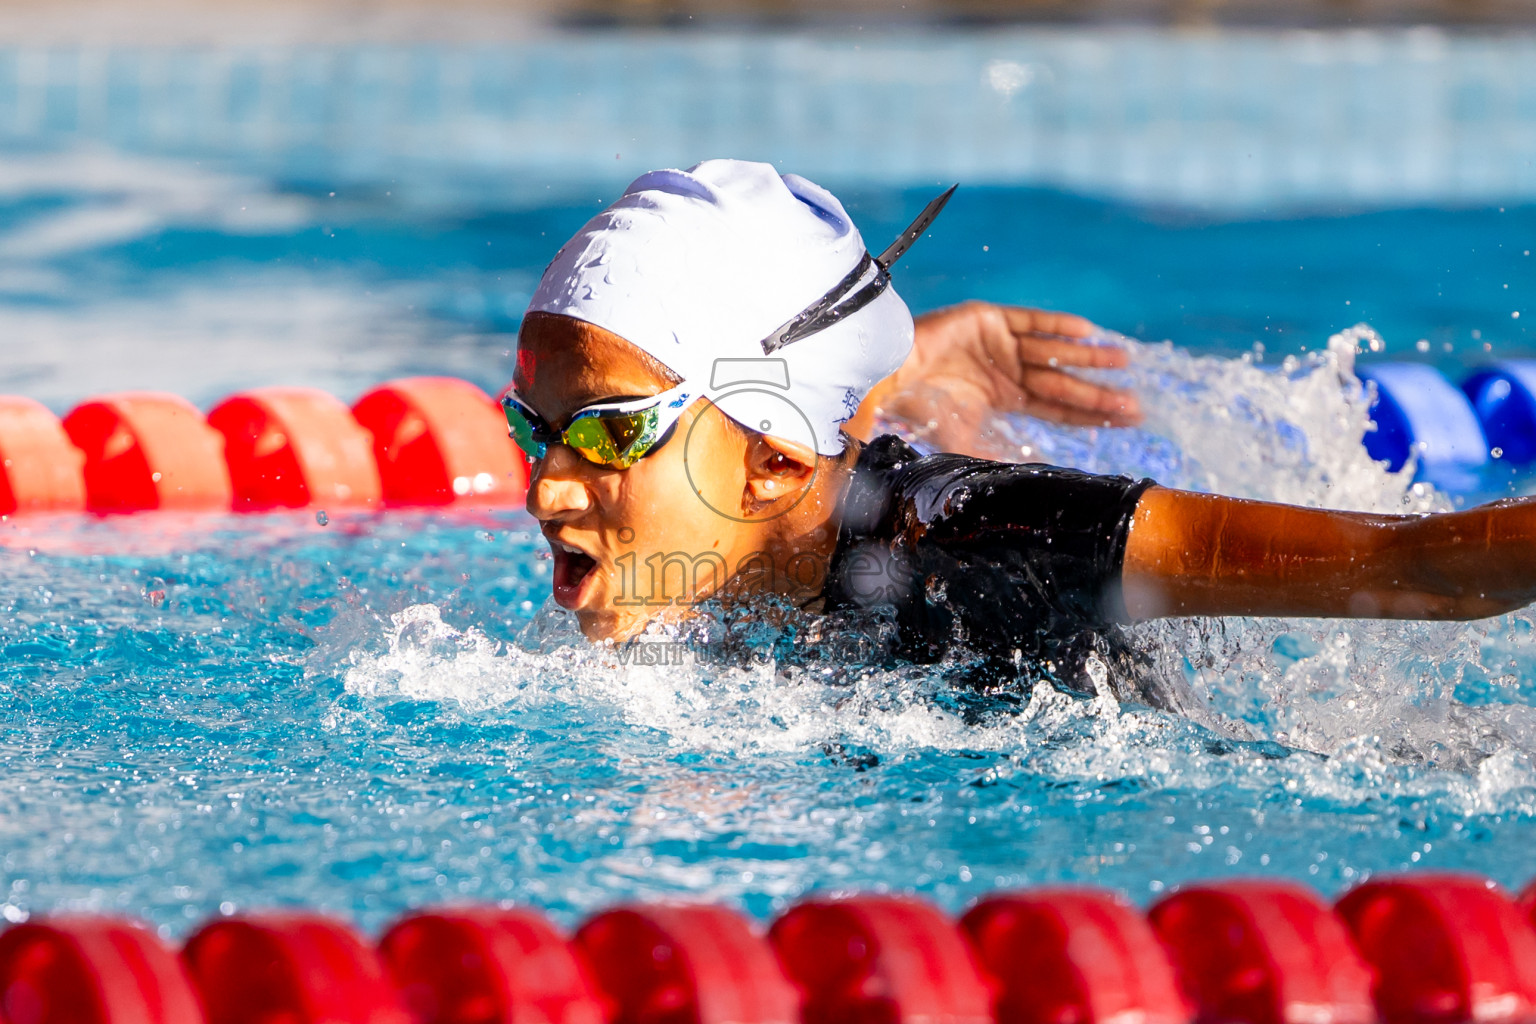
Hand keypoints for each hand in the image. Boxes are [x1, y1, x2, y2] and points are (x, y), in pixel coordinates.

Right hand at [849, 301, 1141, 454]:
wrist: (886, 377)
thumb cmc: (917, 410)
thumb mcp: (962, 439)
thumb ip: (995, 455)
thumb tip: (1031, 477)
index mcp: (1004, 398)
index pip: (1057, 408)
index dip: (1090, 413)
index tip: (1126, 419)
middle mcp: (1007, 370)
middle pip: (1062, 382)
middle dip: (1097, 391)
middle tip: (1134, 402)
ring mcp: (999, 343)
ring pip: (1053, 350)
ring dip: (1087, 356)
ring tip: (1121, 361)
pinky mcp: (987, 319)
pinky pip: (1029, 321)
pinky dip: (1056, 325)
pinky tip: (1087, 331)